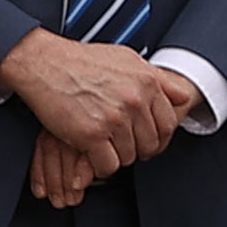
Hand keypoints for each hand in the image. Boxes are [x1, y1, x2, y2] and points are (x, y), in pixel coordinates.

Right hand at [0, 30, 196, 207]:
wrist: (44, 63)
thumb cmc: (81, 61)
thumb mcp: (128, 59)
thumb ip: (159, 78)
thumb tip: (182, 94)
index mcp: (147, 83)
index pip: (169, 123)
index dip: (160, 137)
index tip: (150, 141)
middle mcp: (134, 100)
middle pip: (151, 143)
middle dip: (139, 149)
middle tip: (125, 146)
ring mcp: (114, 118)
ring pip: (130, 156)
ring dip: (118, 156)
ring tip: (106, 146)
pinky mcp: (91, 135)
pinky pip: (108, 165)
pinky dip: (101, 166)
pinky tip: (94, 156)